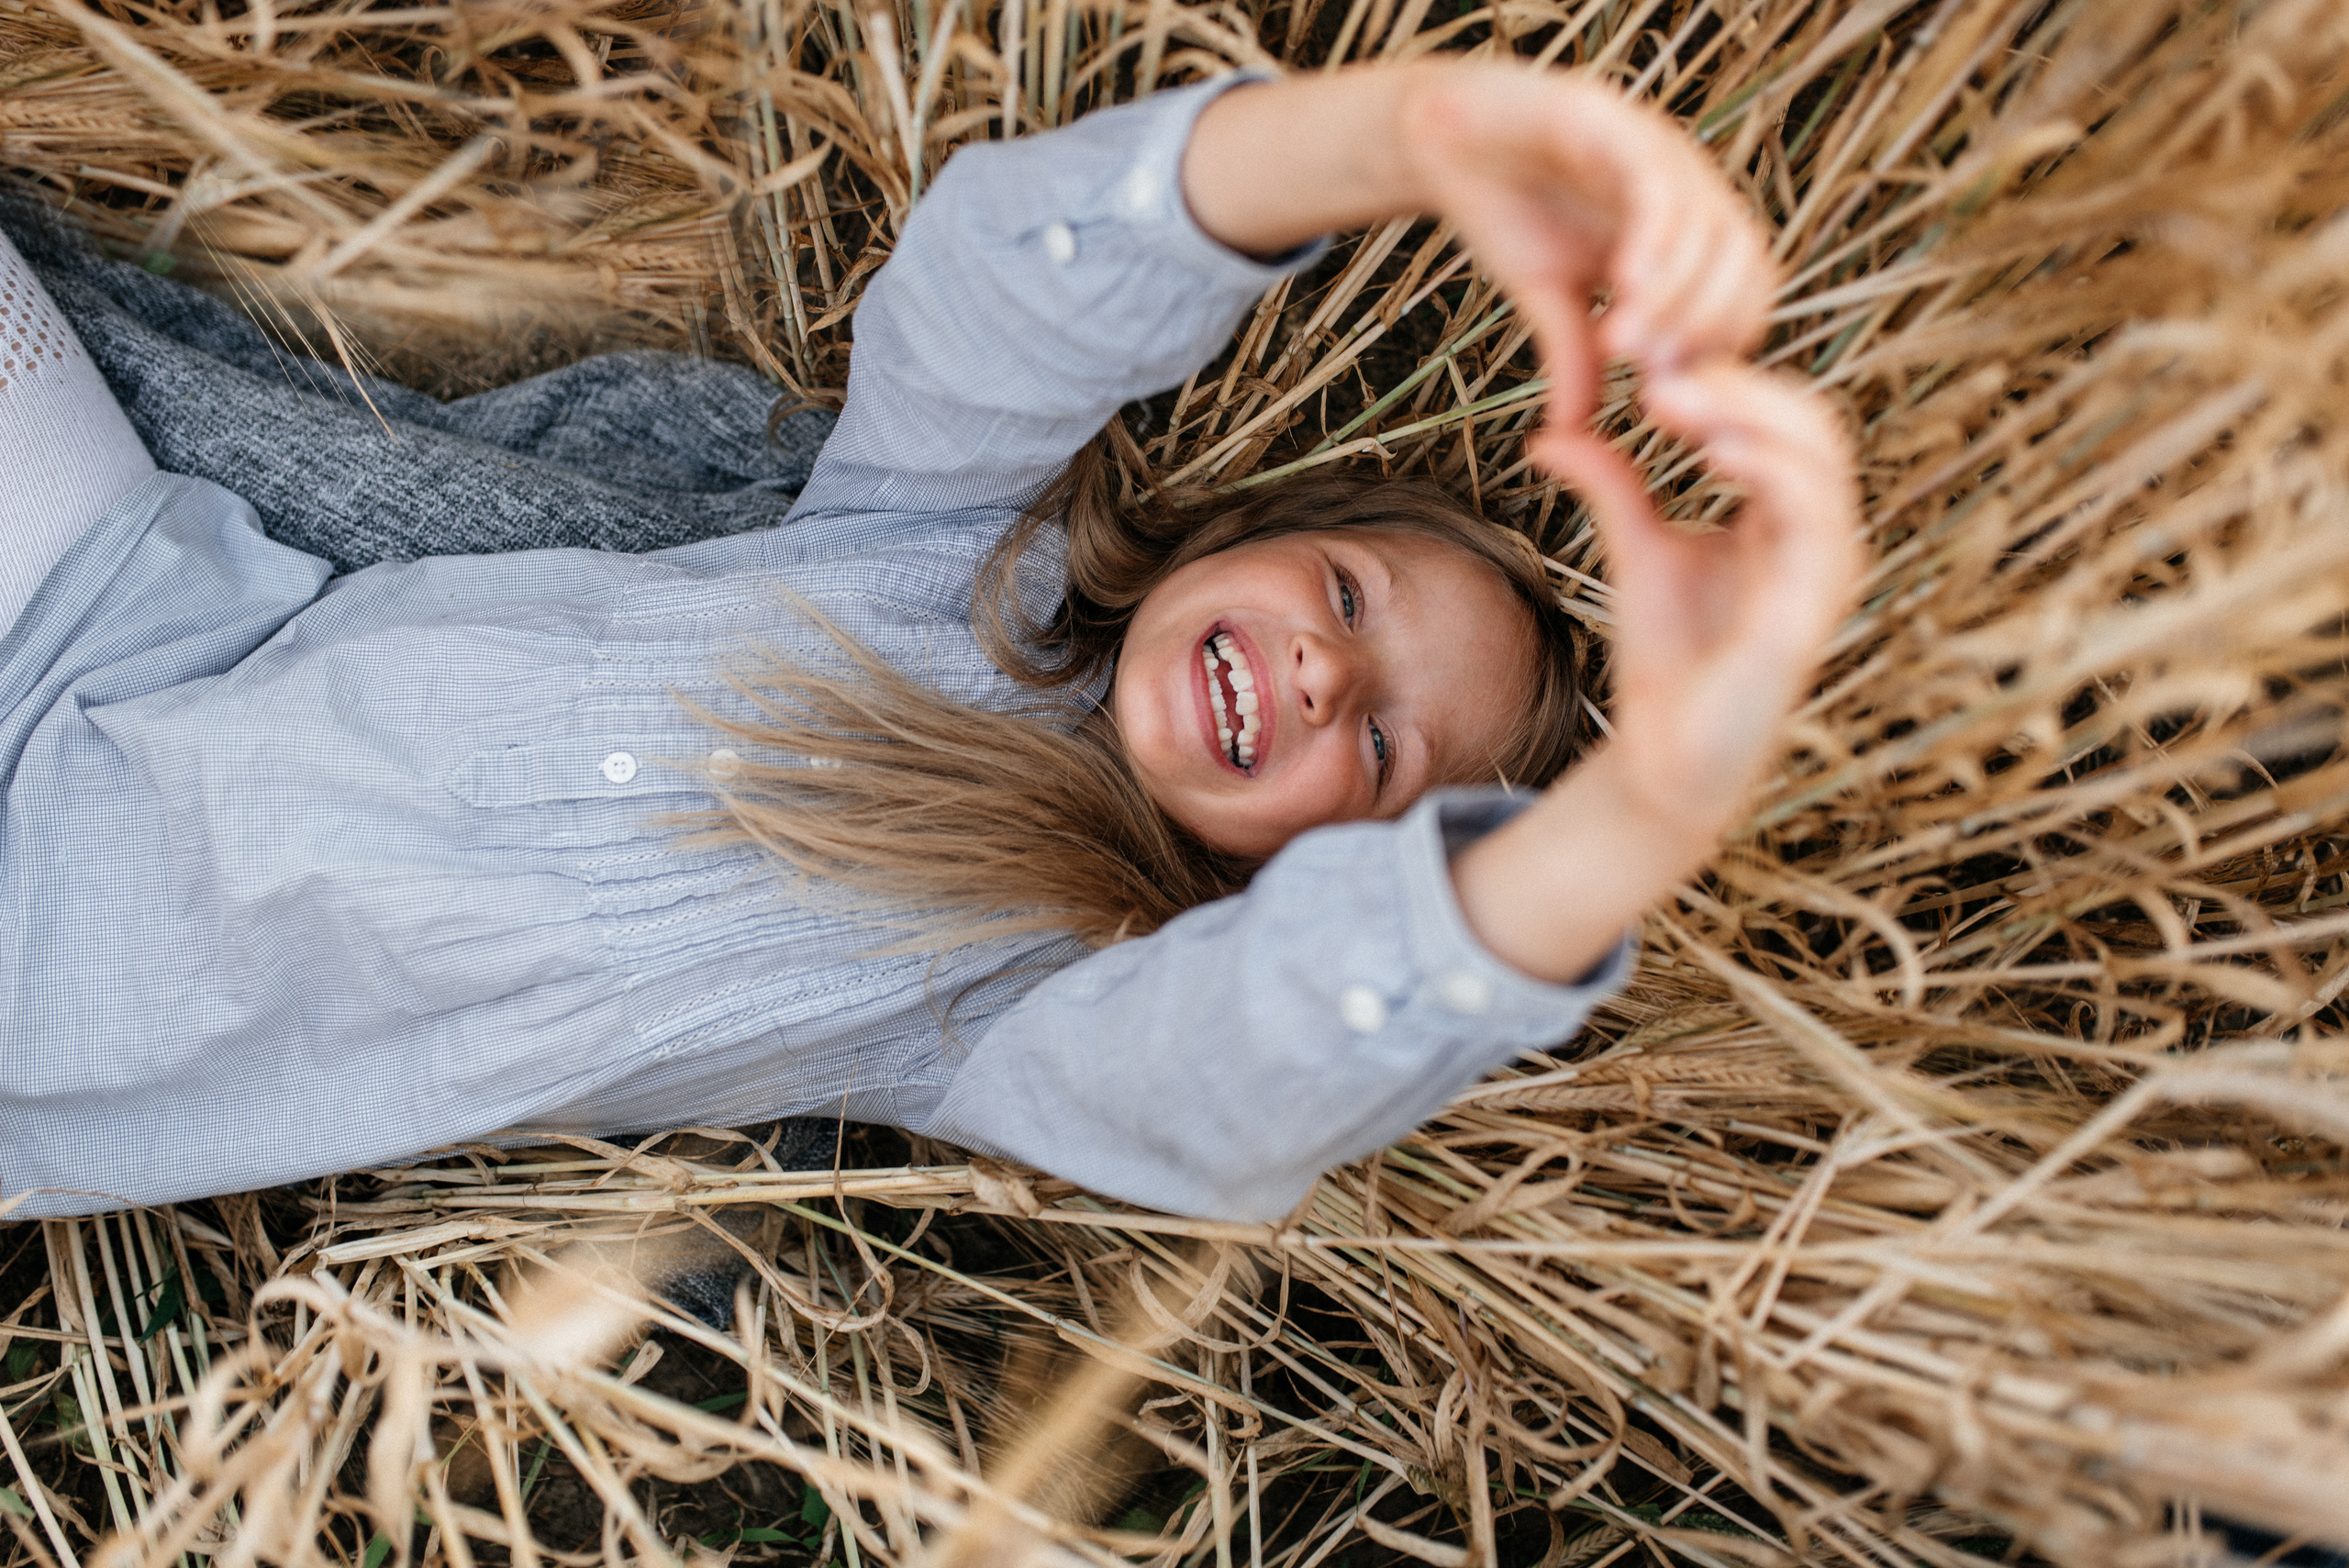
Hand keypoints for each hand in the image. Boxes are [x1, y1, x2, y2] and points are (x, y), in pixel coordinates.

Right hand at [1396, 66, 1777, 450]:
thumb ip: (1574, 358)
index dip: (1713, 352)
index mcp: (1687, 231)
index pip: (1742, 297)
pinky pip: (1659, 186)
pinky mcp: (1618, 124)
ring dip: (1675, 297)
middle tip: (1649, 380)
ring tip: (1620, 344)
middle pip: (1746, 265)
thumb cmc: (1507, 211)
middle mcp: (1689, 188)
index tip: (1661, 398)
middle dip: (1702, 330)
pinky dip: (1652, 240)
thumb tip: (1572, 433)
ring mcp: (1660, 152)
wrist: (1446, 138)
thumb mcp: (1546, 300)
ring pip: (1711, 230)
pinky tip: (1622, 285)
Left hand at [1450, 365, 1859, 981]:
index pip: (1784, 419)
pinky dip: (1768, 472)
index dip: (1725, 376)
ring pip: (1819, 458)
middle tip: (1658, 358)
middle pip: (1811, 423)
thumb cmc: (1669, 655)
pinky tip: (1711, 448)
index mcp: (1794, 515)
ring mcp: (1826, 574)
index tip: (1648, 350)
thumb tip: (1550, 431)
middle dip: (1738, 381)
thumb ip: (1611, 485)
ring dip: (1749, 413)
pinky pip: (1811, 523)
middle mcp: (1824, 538)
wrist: (1667, 756)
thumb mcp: (1635, 548)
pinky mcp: (1809, 612)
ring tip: (1674, 393)